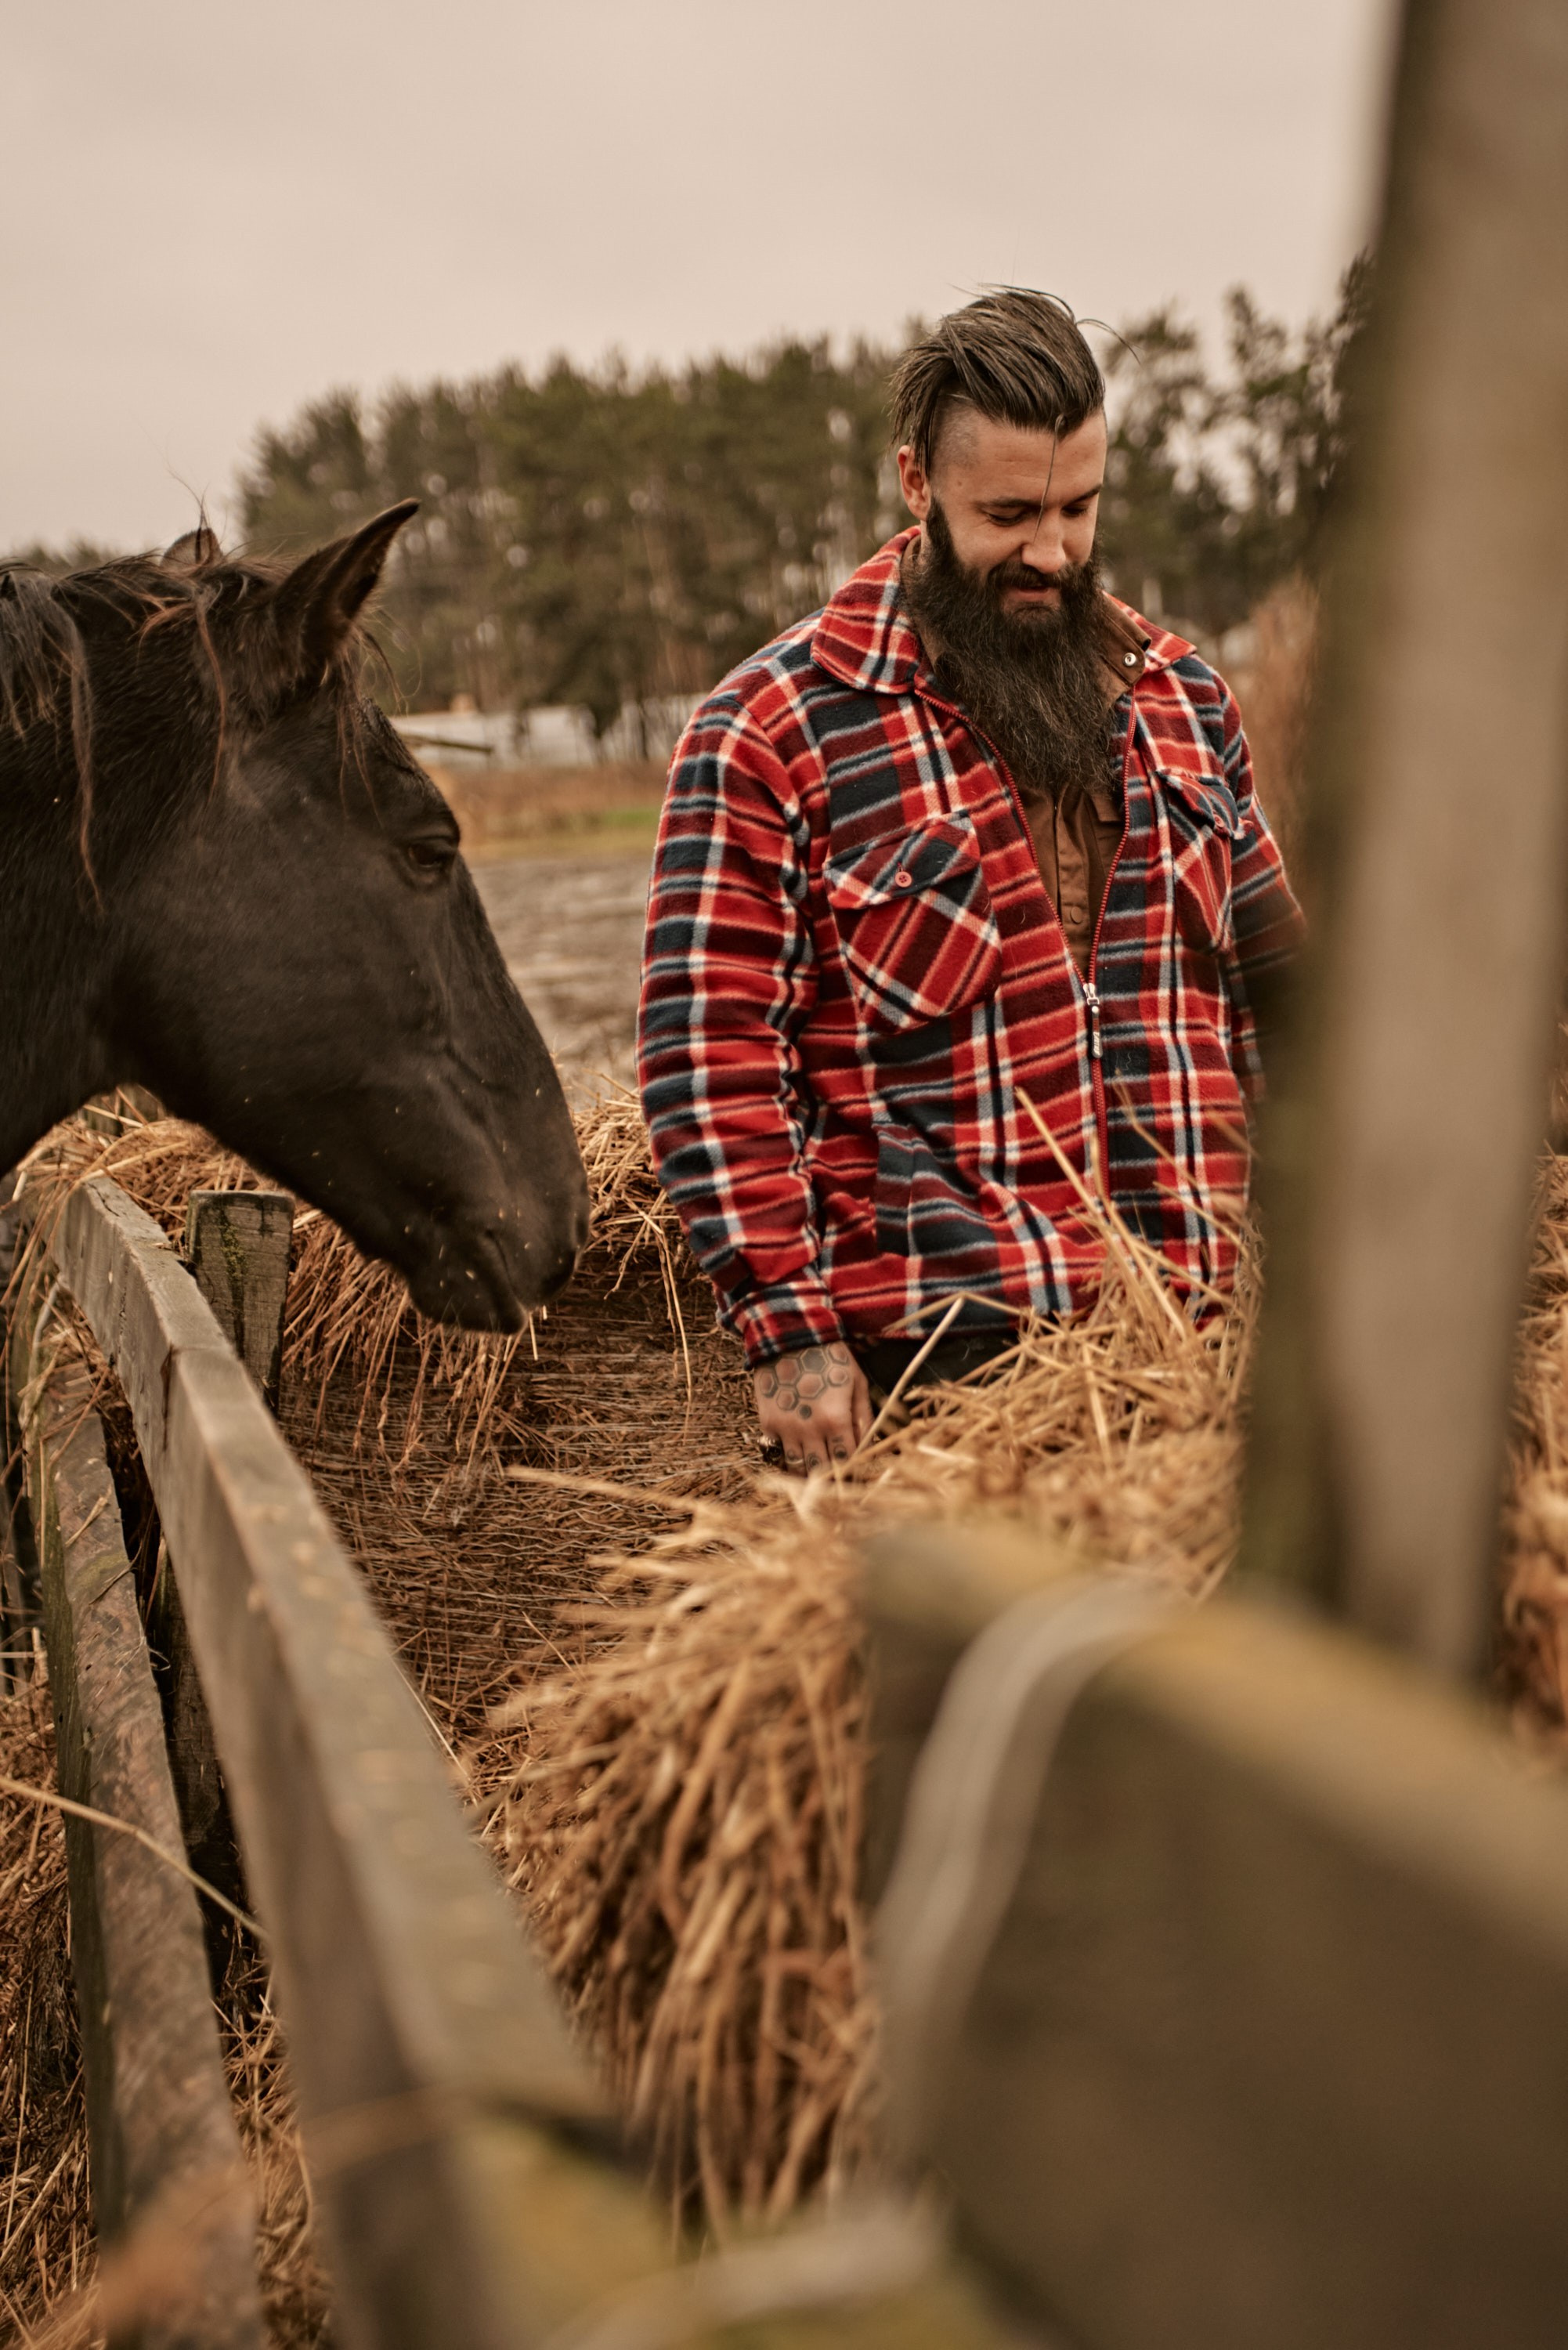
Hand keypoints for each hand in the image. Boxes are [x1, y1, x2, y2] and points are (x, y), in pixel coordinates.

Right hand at [753, 1341, 873, 1472]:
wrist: (789, 1336)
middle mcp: (809, 1429)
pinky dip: (787, 1452)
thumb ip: (863, 1417)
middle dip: (831, 1480)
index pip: (847, 1462)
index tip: (855, 1477)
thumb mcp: (856, 1382)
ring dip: (808, 1472)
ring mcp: (785, 1428)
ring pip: (797, 1466)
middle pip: (821, 1471)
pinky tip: (797, 1445)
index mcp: (836, 1420)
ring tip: (816, 1472)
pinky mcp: (768, 1422)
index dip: (852, 1473)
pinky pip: (777, 1449)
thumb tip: (869, 1446)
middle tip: (837, 1483)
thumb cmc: (830, 1356)